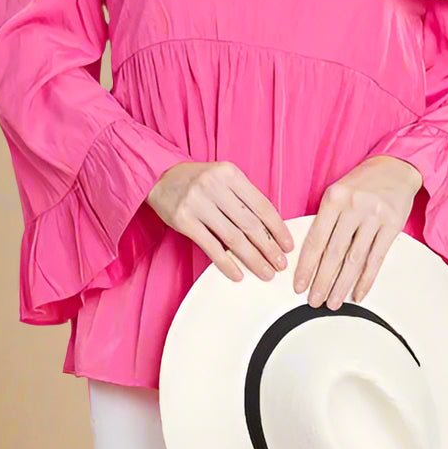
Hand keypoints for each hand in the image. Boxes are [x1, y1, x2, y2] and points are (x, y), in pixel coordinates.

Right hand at [146, 160, 293, 283]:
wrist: (159, 176)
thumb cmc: (197, 180)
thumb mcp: (223, 177)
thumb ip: (243, 196)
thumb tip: (270, 228)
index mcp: (230, 174)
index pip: (262, 205)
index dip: (278, 228)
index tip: (288, 245)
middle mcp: (215, 186)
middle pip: (250, 224)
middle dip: (269, 248)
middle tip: (280, 264)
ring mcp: (198, 204)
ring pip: (233, 238)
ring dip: (253, 259)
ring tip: (265, 272)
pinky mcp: (184, 220)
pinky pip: (210, 247)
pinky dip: (226, 263)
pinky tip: (238, 274)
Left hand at [292, 156, 422, 307]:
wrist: (396, 167)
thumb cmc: (362, 183)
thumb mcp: (338, 192)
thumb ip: (326, 219)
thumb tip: (312, 256)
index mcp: (334, 198)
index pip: (316, 239)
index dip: (306, 266)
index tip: (299, 285)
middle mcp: (353, 207)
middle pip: (334, 252)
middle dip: (322, 281)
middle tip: (314, 301)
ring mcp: (374, 216)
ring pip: (354, 259)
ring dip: (342, 285)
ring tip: (333, 303)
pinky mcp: (393, 225)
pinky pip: (376, 258)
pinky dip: (367, 279)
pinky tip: (358, 294)